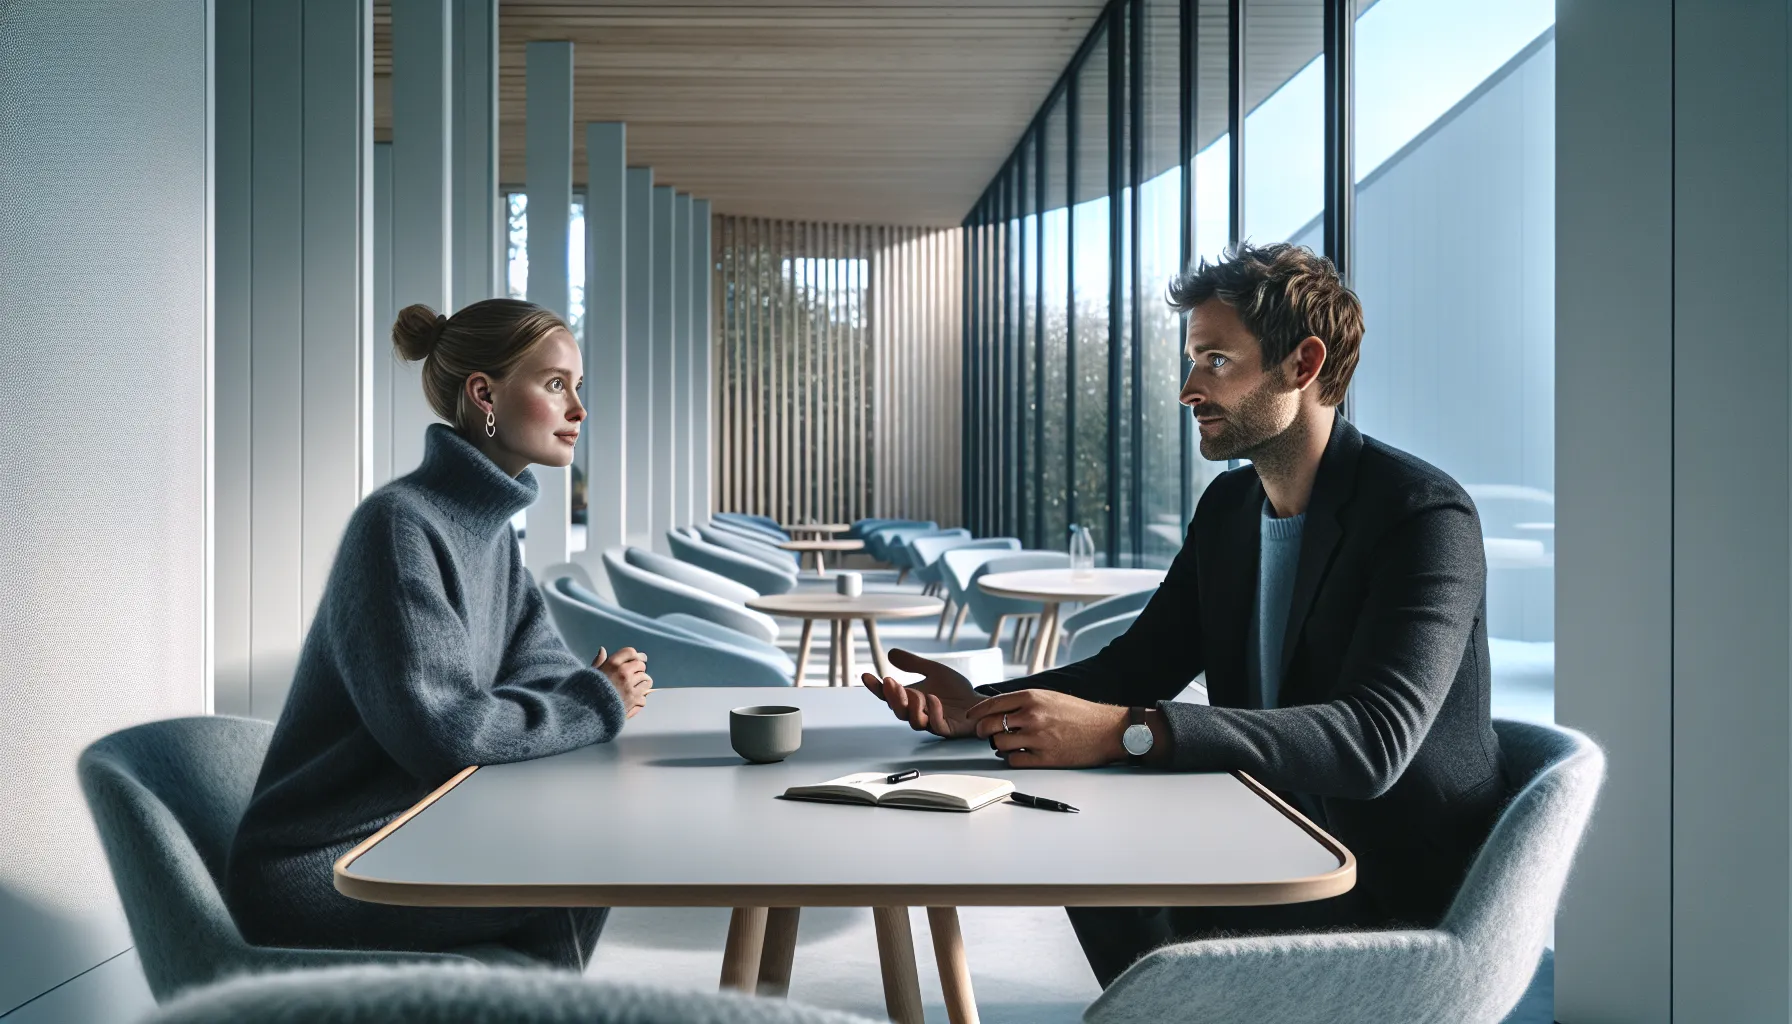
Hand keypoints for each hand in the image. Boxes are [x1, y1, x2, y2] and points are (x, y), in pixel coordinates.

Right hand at [594, 646, 651, 718]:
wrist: (589, 711)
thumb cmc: (588, 691)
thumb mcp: (591, 673)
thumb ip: (599, 661)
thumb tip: (602, 649)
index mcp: (612, 664)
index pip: (630, 652)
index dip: (635, 655)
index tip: (637, 659)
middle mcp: (623, 673)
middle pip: (641, 665)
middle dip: (639, 669)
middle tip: (635, 675)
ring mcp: (630, 686)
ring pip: (646, 679)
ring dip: (642, 683)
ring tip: (637, 686)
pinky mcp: (634, 700)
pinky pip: (645, 695)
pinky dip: (641, 698)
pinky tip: (635, 699)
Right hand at [859, 648, 980, 738]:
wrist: (978, 702)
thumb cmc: (955, 690)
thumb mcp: (933, 671)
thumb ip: (913, 664)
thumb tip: (890, 652)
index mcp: (911, 699)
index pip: (889, 696)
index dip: (876, 688)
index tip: (866, 676)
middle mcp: (918, 712)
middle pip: (899, 710)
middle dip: (893, 697)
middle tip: (890, 682)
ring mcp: (932, 722)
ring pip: (915, 721)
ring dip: (912, 707)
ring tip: (915, 693)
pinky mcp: (947, 729)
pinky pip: (937, 725)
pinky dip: (933, 713)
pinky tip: (933, 699)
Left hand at [967, 690, 1128, 767]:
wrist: (1106, 730)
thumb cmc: (1079, 713)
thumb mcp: (1050, 696)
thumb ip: (1024, 701)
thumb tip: (999, 708)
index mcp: (1032, 697)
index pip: (991, 704)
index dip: (976, 712)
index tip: (970, 717)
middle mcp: (1031, 716)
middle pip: (990, 725)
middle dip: (983, 730)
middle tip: (986, 733)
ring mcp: (1037, 737)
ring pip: (1000, 744)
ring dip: (1000, 745)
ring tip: (1011, 743)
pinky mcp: (1044, 757)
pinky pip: (1014, 760)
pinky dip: (1013, 757)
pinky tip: (1022, 753)